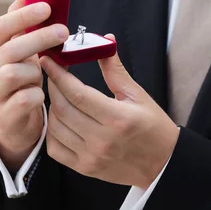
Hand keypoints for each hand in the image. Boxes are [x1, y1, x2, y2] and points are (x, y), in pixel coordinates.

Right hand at [0, 0, 69, 171]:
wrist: (13, 123)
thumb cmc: (19, 79)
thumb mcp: (18, 50)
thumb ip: (21, 24)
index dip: (22, 15)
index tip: (47, 6)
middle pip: (8, 49)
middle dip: (38, 37)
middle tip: (64, 31)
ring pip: (13, 73)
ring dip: (36, 69)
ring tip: (45, 72)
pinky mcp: (4, 117)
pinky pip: (25, 99)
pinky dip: (38, 94)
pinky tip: (43, 94)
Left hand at [41, 36, 179, 189]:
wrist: (162, 164)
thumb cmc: (153, 126)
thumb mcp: (138, 95)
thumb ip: (115, 70)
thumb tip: (106, 40)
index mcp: (117, 117)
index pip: (77, 93)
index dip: (58, 75)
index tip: (48, 61)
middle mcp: (101, 139)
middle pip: (63, 108)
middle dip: (53, 87)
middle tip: (52, 74)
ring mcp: (91, 157)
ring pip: (56, 127)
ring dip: (52, 107)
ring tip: (58, 95)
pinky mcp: (85, 169)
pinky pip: (55, 148)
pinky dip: (52, 131)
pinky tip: (60, 119)